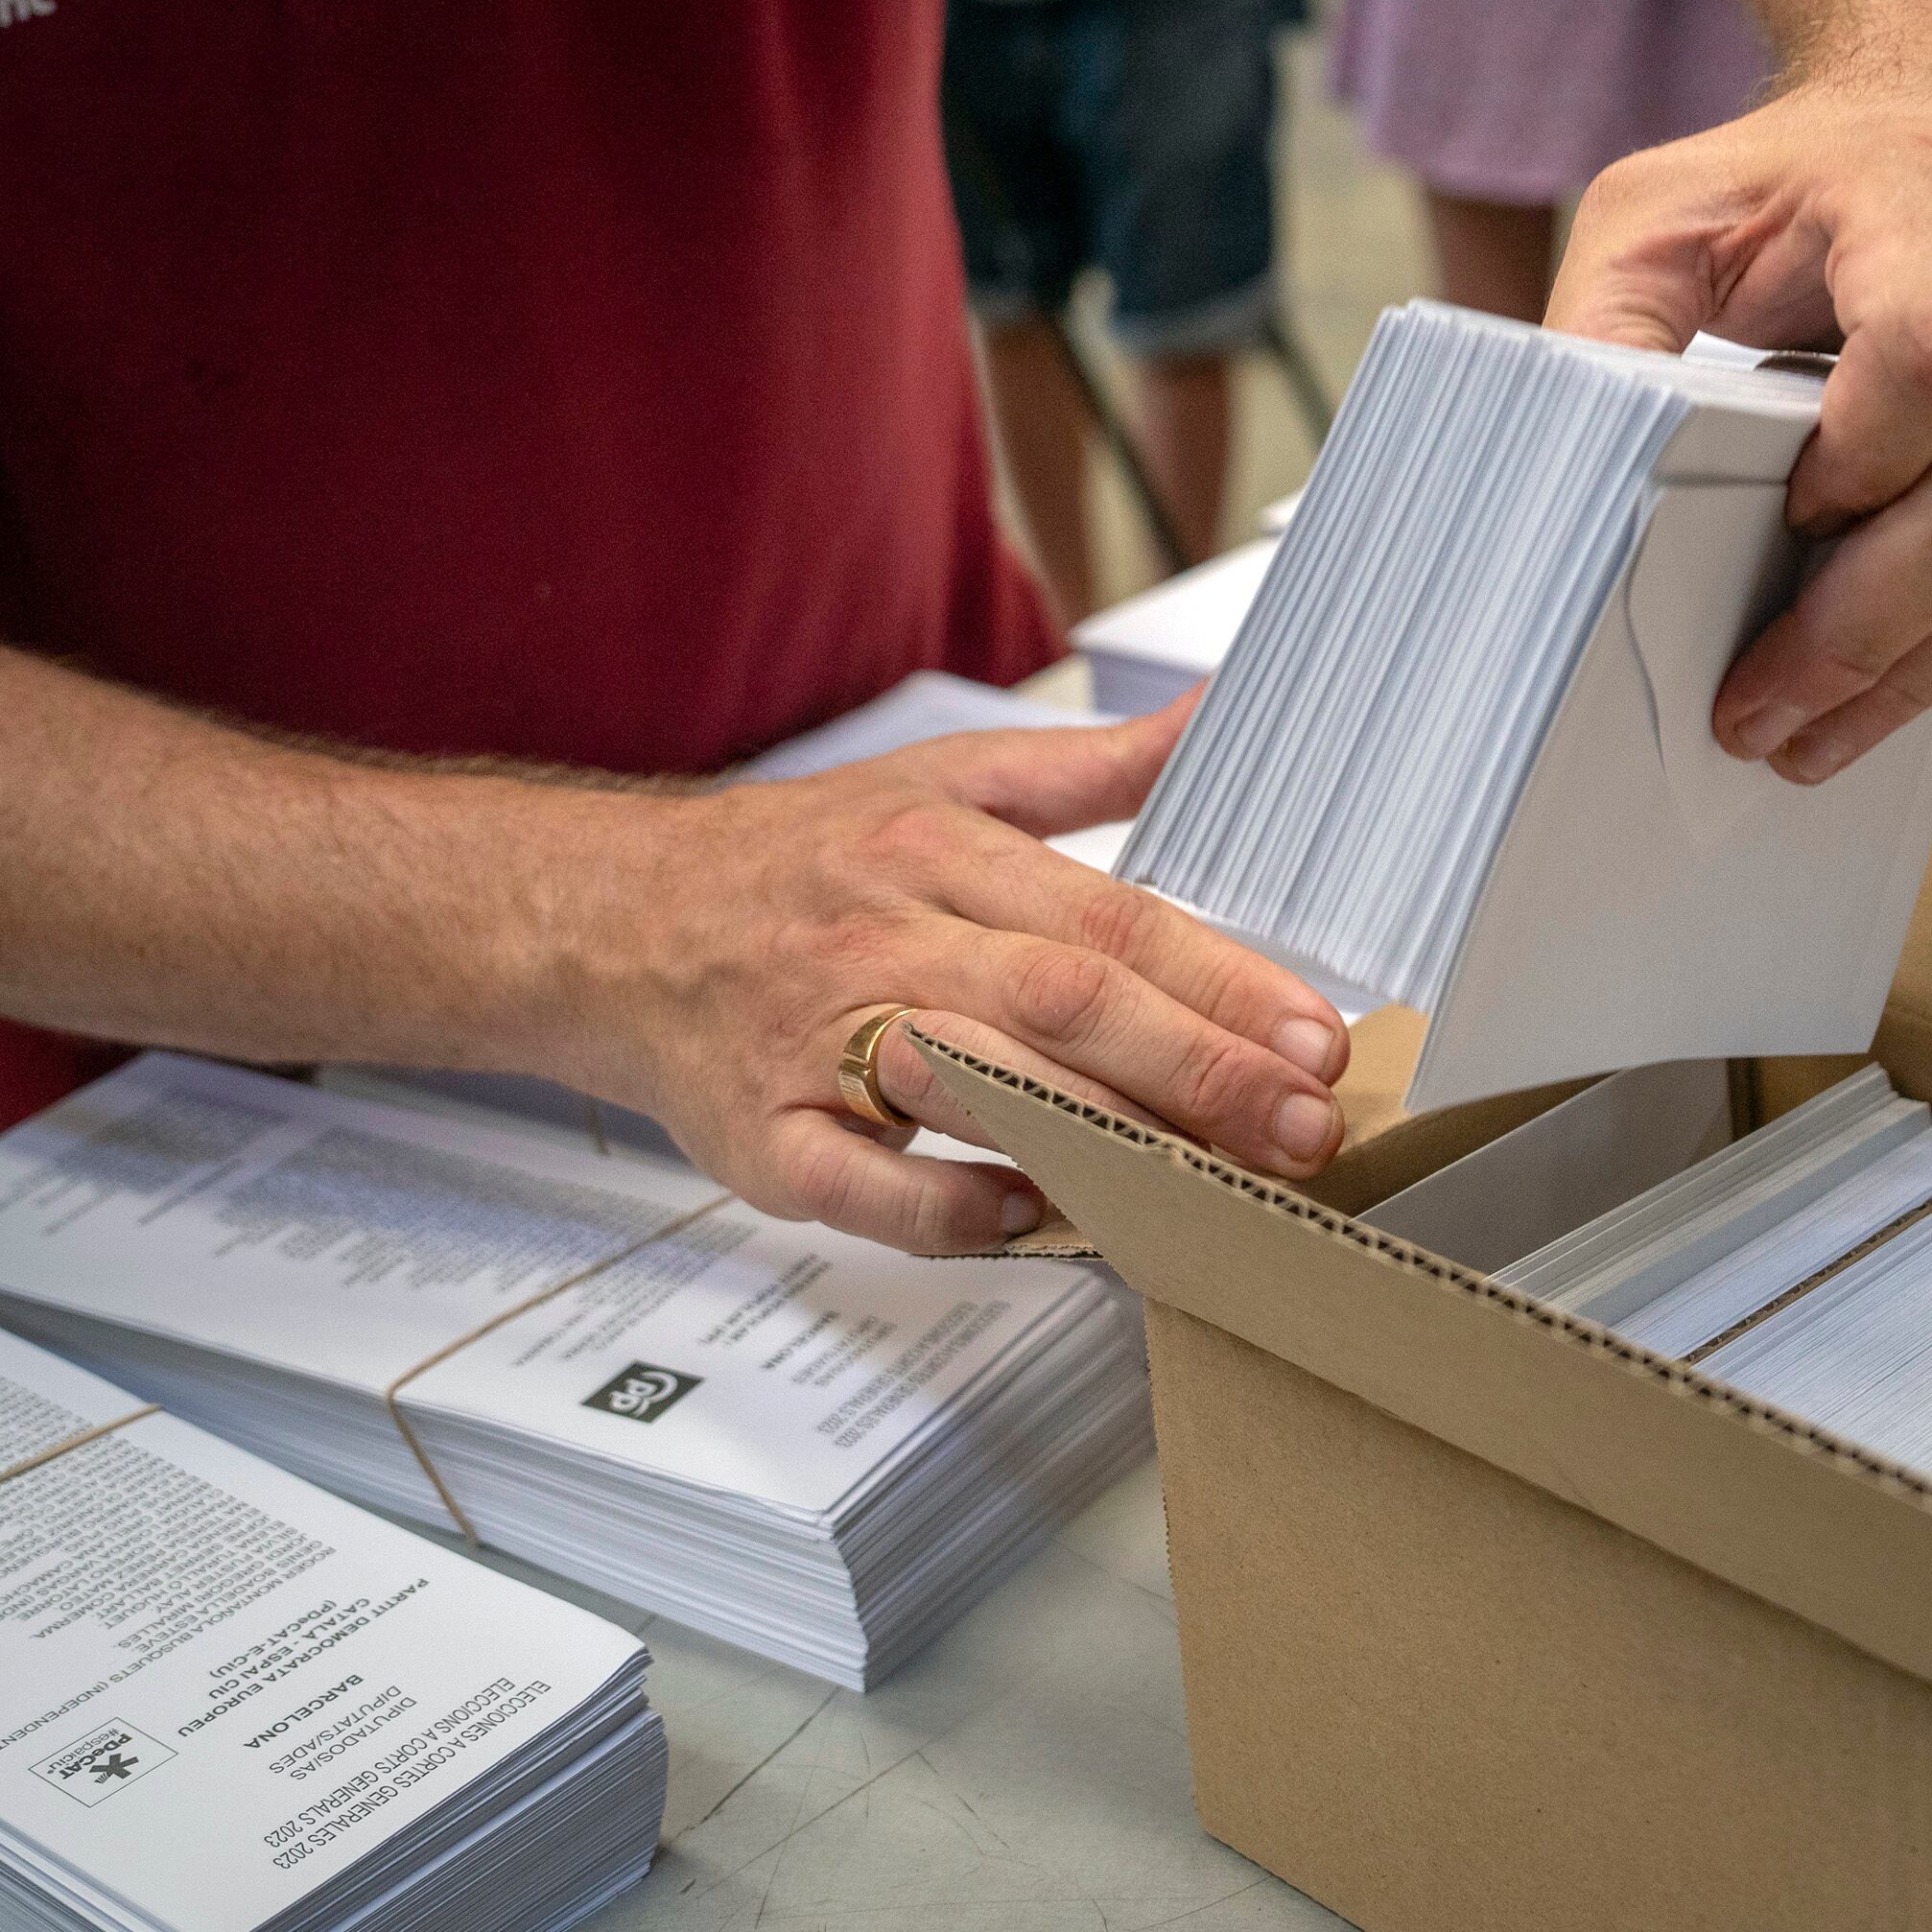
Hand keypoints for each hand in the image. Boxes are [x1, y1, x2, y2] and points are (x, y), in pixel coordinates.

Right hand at [566, 702, 1351, 1251]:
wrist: (613, 924)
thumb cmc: (799, 866)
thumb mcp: (942, 783)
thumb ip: (1087, 769)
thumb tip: (1210, 715)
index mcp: (937, 852)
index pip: (1108, 922)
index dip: (1223, 982)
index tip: (1318, 1037)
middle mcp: (885, 940)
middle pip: (1060, 1002)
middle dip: (1198, 1069)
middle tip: (1308, 1127)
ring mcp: (818, 1041)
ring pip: (973, 1085)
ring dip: (1103, 1139)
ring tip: (1215, 1182)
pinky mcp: (763, 1136)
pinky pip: (857, 1183)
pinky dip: (944, 1204)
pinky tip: (1034, 1216)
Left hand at [1553, 89, 1931, 783]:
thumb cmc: (1797, 183)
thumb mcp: (1657, 219)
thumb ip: (1603, 334)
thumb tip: (1574, 476)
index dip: (1861, 469)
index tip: (1780, 524)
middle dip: (1868, 638)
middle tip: (1767, 721)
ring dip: (1924, 664)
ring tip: (1819, 728)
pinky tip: (1903, 658)